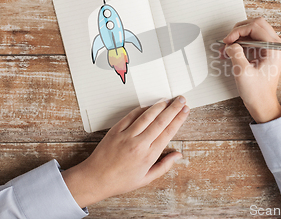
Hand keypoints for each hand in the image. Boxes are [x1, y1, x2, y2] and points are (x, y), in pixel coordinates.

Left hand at [62, 97, 189, 207]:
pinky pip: (131, 115)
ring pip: (147, 115)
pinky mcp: (116, 130)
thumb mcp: (146, 179)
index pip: (168, 132)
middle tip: (181, 99)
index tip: (185, 111)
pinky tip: (150, 105)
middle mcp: (139, 143)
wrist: (95, 179)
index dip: (178, 119)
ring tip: (168, 100)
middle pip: (161, 121)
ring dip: (159, 105)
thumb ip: (164, 166)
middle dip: (173, 108)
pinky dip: (142, 109)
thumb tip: (178, 155)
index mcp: (148, 156)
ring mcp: (126, 135)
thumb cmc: (120, 181)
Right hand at [222, 18, 280, 122]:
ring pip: (254, 31)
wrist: (263, 104)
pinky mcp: (267, 52)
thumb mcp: (242, 72)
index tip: (227, 41)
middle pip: (256, 24)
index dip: (238, 31)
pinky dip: (242, 43)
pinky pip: (253, 40)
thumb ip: (235, 53)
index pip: (255, 27)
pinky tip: (231, 52)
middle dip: (239, 31)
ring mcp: (272, 48)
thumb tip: (230, 44)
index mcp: (274, 48)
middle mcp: (276, 45)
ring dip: (239, 37)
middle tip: (228, 41)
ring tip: (227, 49)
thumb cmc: (257, 92)